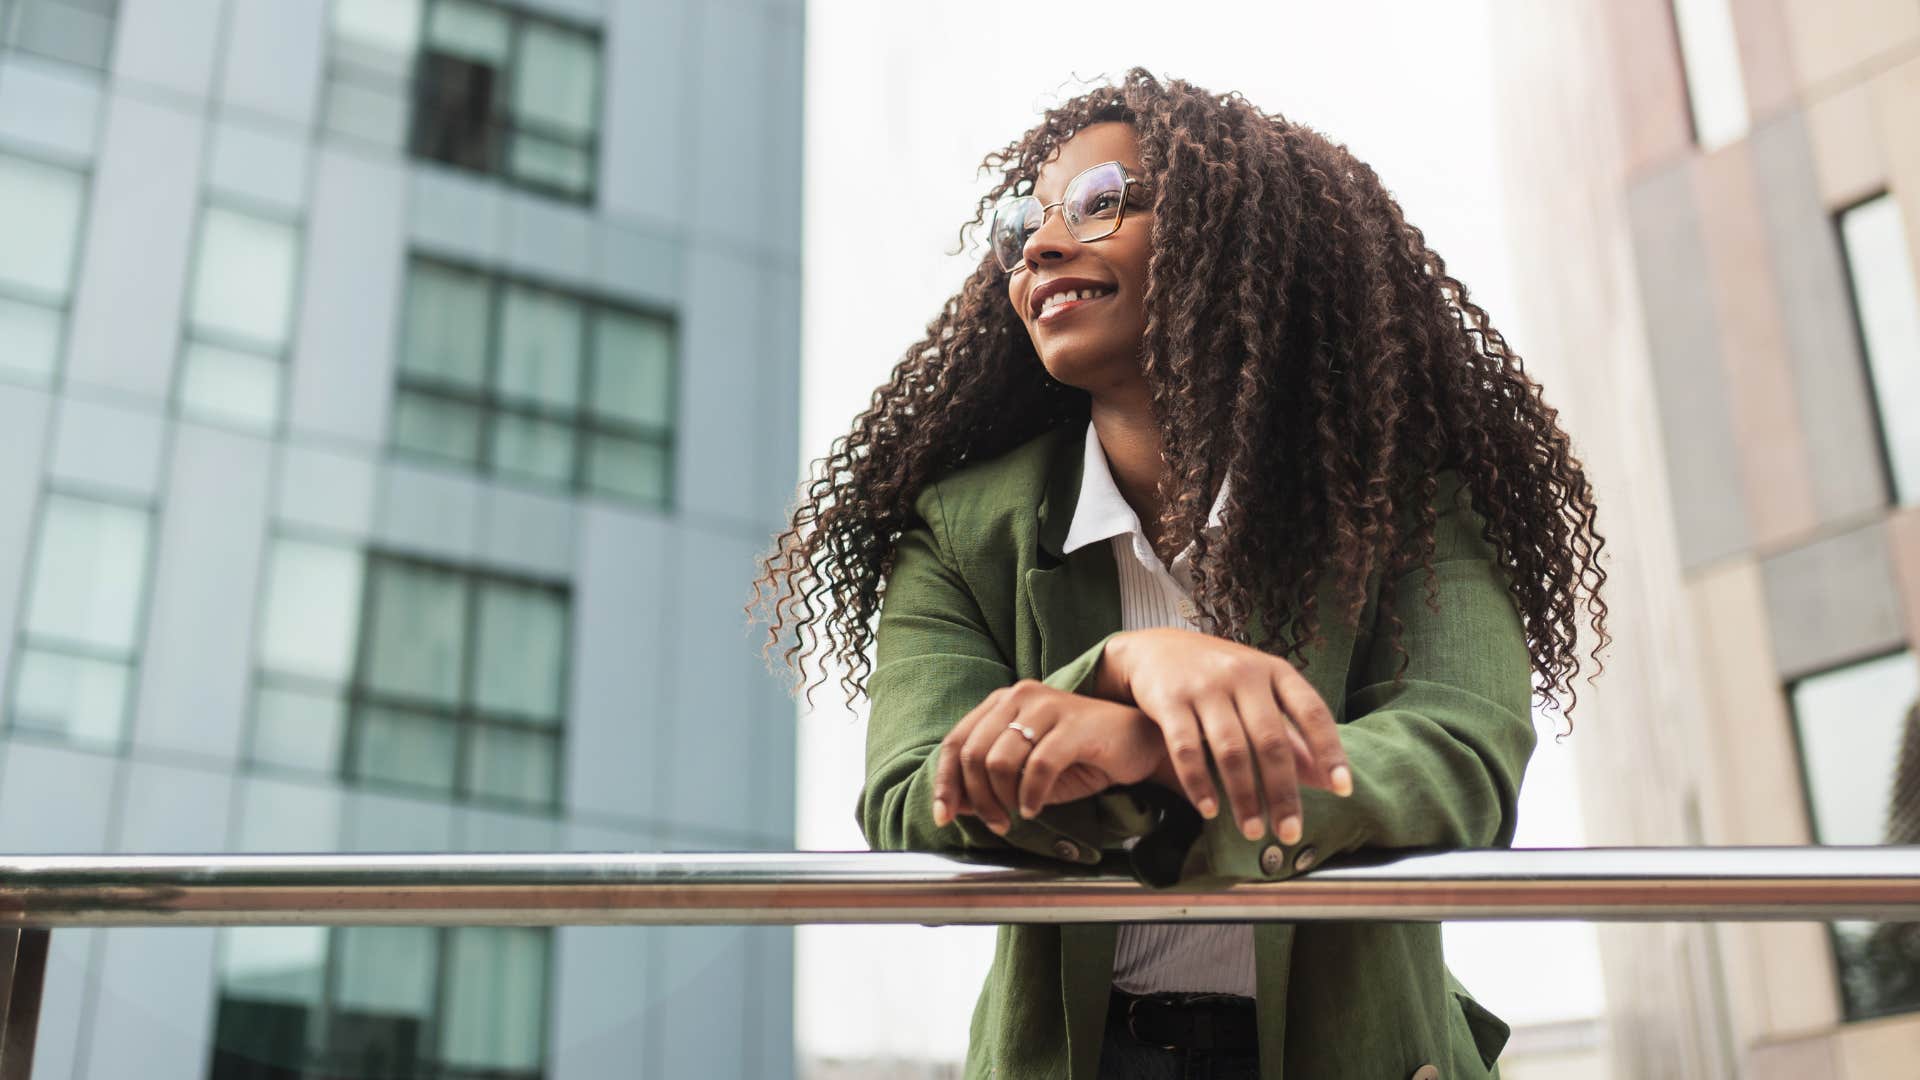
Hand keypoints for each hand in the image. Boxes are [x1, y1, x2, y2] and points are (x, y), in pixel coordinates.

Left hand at [931, 680, 1168, 834]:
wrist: (1139, 743)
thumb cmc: (1081, 757)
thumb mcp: (1027, 773)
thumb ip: (990, 783)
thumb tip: (953, 805)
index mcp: (1002, 703)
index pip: (956, 741)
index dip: (944, 782)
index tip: (943, 816)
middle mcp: (1019, 696)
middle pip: (973, 753)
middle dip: (977, 798)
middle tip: (995, 823)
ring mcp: (1047, 706)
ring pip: (1000, 760)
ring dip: (1003, 799)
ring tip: (1018, 815)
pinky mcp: (1074, 725)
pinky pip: (1038, 766)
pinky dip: (1031, 795)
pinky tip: (1036, 809)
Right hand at [1104, 628, 1352, 842]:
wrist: (1152, 649)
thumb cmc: (1217, 677)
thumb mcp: (1259, 693)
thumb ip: (1291, 733)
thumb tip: (1326, 780)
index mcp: (1274, 671)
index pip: (1312, 712)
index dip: (1330, 751)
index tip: (1343, 789)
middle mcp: (1243, 674)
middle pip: (1271, 740)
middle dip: (1283, 792)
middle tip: (1290, 832)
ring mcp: (1205, 686)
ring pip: (1231, 750)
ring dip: (1244, 796)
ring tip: (1254, 831)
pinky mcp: (1170, 699)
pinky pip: (1187, 749)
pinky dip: (1199, 784)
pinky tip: (1209, 810)